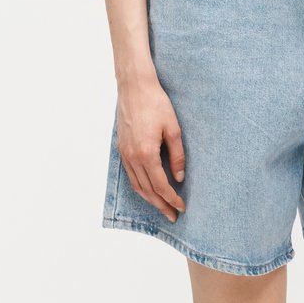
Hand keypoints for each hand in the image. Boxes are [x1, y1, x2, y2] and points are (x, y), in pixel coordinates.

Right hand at [116, 77, 186, 221]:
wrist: (134, 87)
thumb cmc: (156, 103)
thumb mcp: (173, 128)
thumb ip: (177, 154)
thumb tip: (179, 177)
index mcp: (146, 153)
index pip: (160, 185)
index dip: (172, 199)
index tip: (181, 207)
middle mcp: (132, 157)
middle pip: (147, 190)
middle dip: (161, 205)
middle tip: (173, 216)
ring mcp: (124, 154)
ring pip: (137, 185)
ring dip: (150, 199)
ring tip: (162, 207)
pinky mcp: (121, 149)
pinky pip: (131, 175)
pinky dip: (140, 187)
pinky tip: (149, 189)